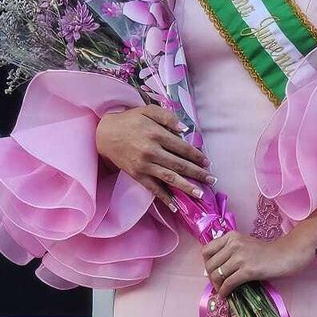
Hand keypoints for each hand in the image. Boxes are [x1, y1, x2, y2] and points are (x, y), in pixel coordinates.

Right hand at [94, 105, 211, 206]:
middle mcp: (152, 151)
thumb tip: (185, 129)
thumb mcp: (147, 110)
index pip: (182, 147)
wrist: (105, 134)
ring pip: (170, 178)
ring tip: (201, 194)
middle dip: (198, 173)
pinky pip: (153, 189)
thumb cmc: (129, 120)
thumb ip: (167, 116)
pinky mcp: (137, 175)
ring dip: (187, 187)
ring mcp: (144, 165)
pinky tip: (176, 206)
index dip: (196, 156)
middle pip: (180, 164)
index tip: (207, 162)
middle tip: (212, 180)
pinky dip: (165, 198)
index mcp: (156, 134)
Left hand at [200, 230, 316, 299]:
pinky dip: (225, 291)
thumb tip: (213, 270)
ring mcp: (241, 256)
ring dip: (218, 286)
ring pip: (217, 275)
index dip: (206, 264)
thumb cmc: (266, 252)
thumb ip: (229, 252)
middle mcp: (233, 244)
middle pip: (210, 265)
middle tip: (218, 285)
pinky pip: (229, 283)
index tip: (212, 272)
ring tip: (222, 291)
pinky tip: (226, 295)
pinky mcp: (248, 270)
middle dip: (211, 278)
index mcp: (231, 236)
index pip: (206, 250)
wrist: (286, 255)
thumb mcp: (244, 244)